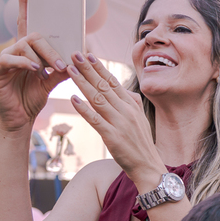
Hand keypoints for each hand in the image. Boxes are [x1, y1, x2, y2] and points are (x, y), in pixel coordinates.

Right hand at [0, 0, 70, 134]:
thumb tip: (81, 56)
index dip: (24, 3)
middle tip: (61, 62)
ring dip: (42, 56)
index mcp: (27, 51)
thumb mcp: (53, 81)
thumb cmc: (33, 98)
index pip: (26, 22)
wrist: (20, 119)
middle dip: (49, 46)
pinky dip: (25, 63)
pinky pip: (10, 59)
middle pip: (32, 35)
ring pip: (23, 45)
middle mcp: (15, 51)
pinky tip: (36, 69)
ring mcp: (4, 60)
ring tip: (51, 69)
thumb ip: (63, 67)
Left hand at [64, 52, 164, 182]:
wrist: (148, 166)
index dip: (100, 68)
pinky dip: (84, 108)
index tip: (88, 55)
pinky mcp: (112, 136)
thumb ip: (131, 103)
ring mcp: (120, 123)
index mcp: (132, 105)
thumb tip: (120, 89)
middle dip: (88, 69)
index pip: (113, 82)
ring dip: (83, 82)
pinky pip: (95, 119)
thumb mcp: (140, 119)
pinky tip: (73, 98)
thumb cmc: (141, 144)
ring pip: (98, 98)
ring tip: (70, 69)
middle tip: (75, 54)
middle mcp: (127, 111)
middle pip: (104, 85)